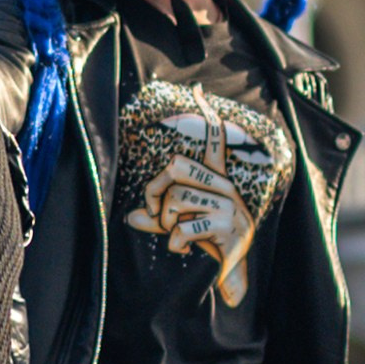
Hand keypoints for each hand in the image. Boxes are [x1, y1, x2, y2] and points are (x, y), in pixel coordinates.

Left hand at [130, 109, 258, 304]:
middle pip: (175, 168)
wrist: (234, 274)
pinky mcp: (228, 228)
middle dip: (156, 194)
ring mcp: (230, 207)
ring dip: (166, 226)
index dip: (206, 115)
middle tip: (160, 216)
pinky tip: (185, 250)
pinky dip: (174, 244)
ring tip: (179, 238)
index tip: (198, 89)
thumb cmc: (207, 243)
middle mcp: (226, 187)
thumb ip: (158, 219)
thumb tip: (130, 219)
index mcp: (217, 180)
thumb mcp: (180, 226)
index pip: (214, 142)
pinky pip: (183, 229)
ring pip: (176, 201)